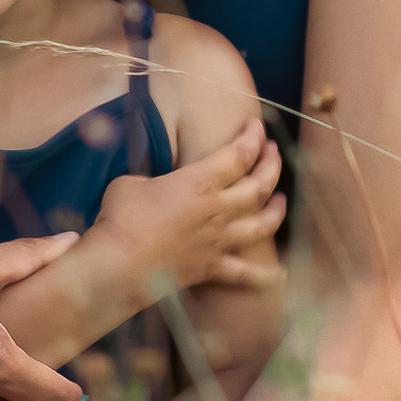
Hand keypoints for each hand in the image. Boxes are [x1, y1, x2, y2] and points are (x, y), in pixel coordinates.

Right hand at [91, 126, 283, 294]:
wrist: (118, 265)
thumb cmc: (121, 219)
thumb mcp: (130, 183)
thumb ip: (151, 180)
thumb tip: (152, 186)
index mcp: (200, 182)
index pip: (238, 154)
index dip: (252, 137)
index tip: (256, 125)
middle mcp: (217, 210)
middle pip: (259, 185)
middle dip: (272, 165)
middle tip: (273, 153)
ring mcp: (218, 241)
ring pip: (262, 226)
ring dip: (276, 212)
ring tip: (281, 201)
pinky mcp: (211, 268)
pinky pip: (245, 273)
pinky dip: (265, 275)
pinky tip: (280, 274)